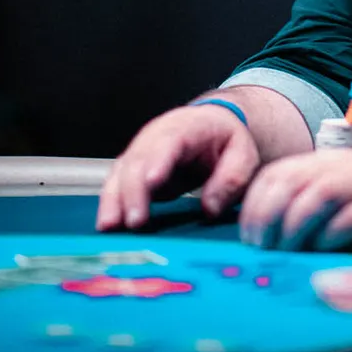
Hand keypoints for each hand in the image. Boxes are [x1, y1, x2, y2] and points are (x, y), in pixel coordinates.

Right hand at [96, 103, 260, 230]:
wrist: (211, 125)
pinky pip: (118, 184)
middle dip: (132, 190)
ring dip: (113, 199)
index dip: (159, 160)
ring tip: (109, 226)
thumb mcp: (242, 153)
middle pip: (138, 160)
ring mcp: (141, 151)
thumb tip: (210, 208)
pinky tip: (108, 225)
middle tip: (134, 221)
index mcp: (186, 126)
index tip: (152, 182)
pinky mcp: (134, 169)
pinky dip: (111, 203)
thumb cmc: (226, 139)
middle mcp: (156, 135)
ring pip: (121, 172)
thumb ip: (231, 178)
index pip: (170, 141)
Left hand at [237, 150, 351, 250]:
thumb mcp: (346, 188)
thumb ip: (312, 200)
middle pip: (290, 181)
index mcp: (328, 161)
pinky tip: (323, 253)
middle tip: (261, 249)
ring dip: (293, 227)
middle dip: (267, 217)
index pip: (276, 173)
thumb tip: (268, 234)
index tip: (249, 238)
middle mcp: (344, 166)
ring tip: (285, 254)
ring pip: (317, 195)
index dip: (254, 205)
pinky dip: (331, 236)